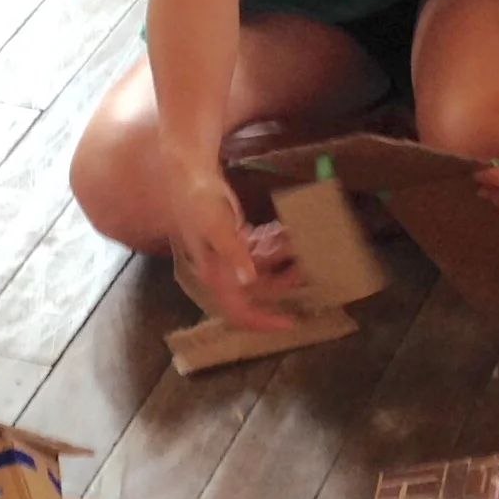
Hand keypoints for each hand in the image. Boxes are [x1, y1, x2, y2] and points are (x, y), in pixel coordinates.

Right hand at [169, 166, 299, 331]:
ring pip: (265, 270)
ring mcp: (230, 257)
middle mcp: (222, 272)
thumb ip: (234, 254)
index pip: (238, 311)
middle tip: (310, 273)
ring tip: (306, 249)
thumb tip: (247, 280)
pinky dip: (276, 244)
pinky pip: (262, 250)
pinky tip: (289, 233)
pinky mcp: (236, 241)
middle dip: (284, 284)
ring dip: (284, 261)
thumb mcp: (217, 228)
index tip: (290, 323)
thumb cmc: (199, 202)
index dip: (263, 321)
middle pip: (259, 291)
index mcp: (215, 276)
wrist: (188, 176)